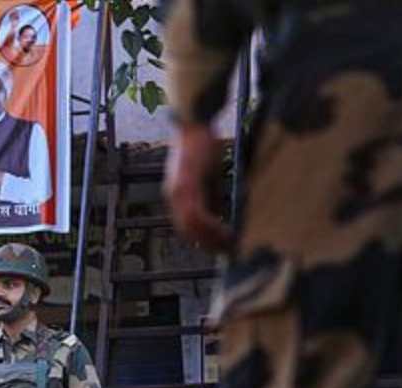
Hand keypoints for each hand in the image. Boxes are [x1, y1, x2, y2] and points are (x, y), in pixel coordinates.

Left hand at [164, 123, 233, 252]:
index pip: (186, 226)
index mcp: (178, 195)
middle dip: (207, 243)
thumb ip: (210, 196)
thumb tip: (219, 215)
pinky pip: (195, 213)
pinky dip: (209, 225)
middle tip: (226, 249)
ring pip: (189, 226)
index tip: (219, 245)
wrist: (194, 123)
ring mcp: (177, 191)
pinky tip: (223, 227)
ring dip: (210, 237)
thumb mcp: (208, 176)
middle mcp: (173, 196)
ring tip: (228, 241)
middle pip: (186, 231)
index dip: (202, 239)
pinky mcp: (184, 184)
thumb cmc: (202, 146)